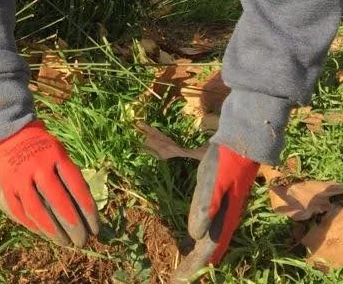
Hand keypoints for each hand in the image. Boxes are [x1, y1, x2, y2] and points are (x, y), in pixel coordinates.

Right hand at [0, 120, 99, 246]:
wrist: (8, 134)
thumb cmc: (42, 148)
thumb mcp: (60, 153)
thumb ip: (71, 176)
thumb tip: (87, 209)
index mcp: (56, 157)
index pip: (77, 188)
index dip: (88, 212)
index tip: (95, 229)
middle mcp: (38, 167)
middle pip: (59, 203)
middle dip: (73, 226)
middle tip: (82, 241)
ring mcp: (19, 178)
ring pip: (38, 211)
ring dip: (53, 231)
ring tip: (65, 243)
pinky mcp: (5, 187)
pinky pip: (20, 212)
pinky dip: (33, 226)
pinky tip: (44, 234)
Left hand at [172, 143, 258, 281]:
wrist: (239, 146)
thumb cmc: (224, 163)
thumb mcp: (212, 182)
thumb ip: (205, 207)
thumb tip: (195, 235)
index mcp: (222, 220)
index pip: (205, 252)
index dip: (193, 268)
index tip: (178, 281)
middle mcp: (222, 221)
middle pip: (206, 251)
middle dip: (192, 267)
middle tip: (176, 280)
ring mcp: (220, 214)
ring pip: (208, 243)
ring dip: (196, 258)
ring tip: (184, 270)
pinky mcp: (216, 205)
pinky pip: (207, 230)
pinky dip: (200, 241)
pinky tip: (196, 243)